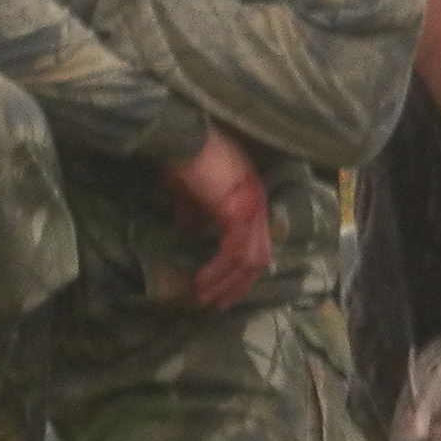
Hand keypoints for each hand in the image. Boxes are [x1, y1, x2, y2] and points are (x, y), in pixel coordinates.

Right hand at [165, 124, 274, 312]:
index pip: (257, 242)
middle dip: (238, 284)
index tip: (223, 290)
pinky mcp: (238, 211)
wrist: (182, 136)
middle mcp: (258, 204)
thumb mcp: (191, 191)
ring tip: (205, 298)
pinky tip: (202, 281)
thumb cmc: (185, 157)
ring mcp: (252, 207)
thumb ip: (194, 210)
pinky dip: (220, 270)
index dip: (241, 270)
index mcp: (251, 198)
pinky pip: (235, 252)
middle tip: (217, 304)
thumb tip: (186, 229)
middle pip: (259, 257)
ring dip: (227, 283)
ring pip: (249, 259)